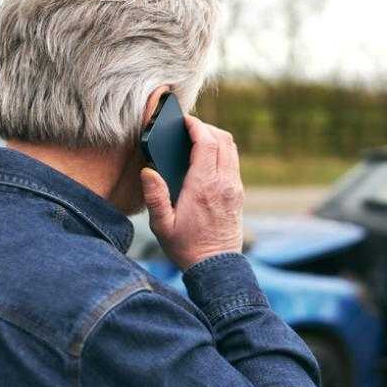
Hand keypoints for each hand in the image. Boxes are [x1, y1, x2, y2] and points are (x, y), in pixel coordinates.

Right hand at [140, 116, 244, 270]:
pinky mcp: (238, 194)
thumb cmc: (186, 247)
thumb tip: (148, 171)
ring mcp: (234, 187)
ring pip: (231, 149)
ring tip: (197, 139)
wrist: (215, 266)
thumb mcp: (162, 225)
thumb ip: (155, 196)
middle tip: (189, 128)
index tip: (185, 121)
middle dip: (206, 127)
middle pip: (223, 139)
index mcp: (203, 186)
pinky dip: (222, 151)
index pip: (206, 142)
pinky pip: (233, 162)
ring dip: (216, 138)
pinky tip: (207, 159)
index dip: (196, 126)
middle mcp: (223, 183)